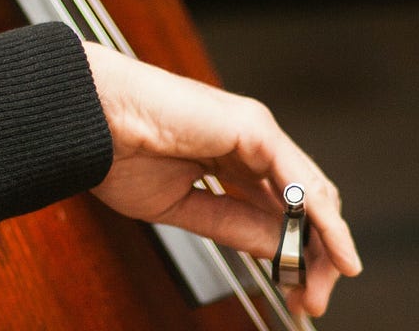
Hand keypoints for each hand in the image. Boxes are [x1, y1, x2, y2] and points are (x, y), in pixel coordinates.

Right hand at [82, 42, 361, 316]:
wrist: (90, 121)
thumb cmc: (118, 151)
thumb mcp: (185, 207)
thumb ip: (234, 226)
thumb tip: (278, 249)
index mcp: (233, 157)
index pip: (283, 206)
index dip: (296, 249)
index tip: (299, 290)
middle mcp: (253, 143)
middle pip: (307, 201)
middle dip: (317, 252)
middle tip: (313, 297)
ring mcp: (258, 133)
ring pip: (312, 192)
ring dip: (325, 241)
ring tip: (322, 281)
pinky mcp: (255, 130)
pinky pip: (299, 180)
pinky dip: (320, 217)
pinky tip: (329, 245)